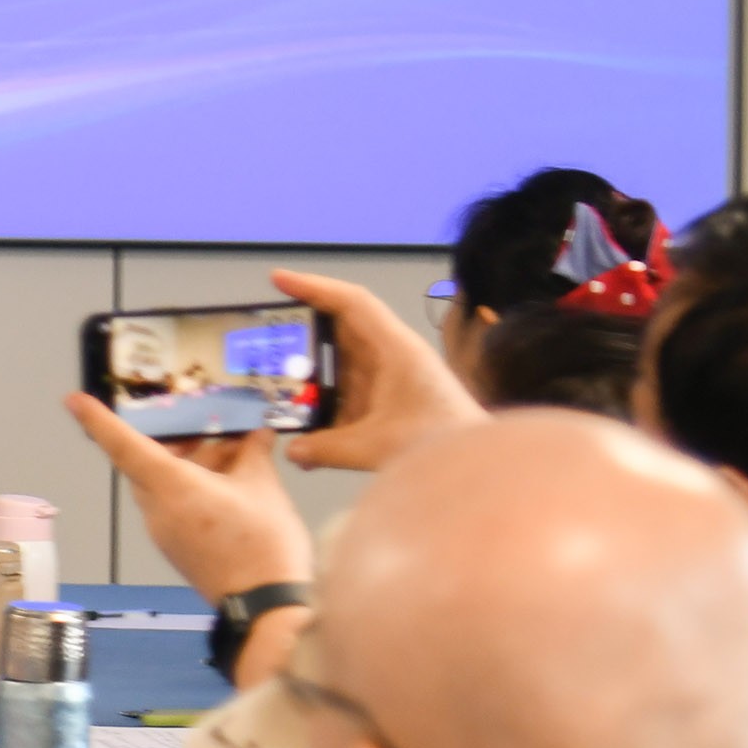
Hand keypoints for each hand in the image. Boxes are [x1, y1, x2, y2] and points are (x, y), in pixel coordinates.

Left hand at [61, 399, 311, 602]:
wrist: (267, 608)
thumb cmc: (263, 547)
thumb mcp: (263, 488)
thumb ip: (254, 454)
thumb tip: (256, 435)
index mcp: (171, 487)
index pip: (123, 446)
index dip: (99, 420)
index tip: (75, 401)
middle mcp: (158, 509)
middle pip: (149, 462)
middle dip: (178, 440)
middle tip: (210, 424)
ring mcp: (164, 532)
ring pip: (164, 483)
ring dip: (192, 463)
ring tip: (236, 454)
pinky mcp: (176, 548)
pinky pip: (173, 505)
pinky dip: (193, 487)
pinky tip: (231, 483)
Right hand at [268, 270, 482, 476]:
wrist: (480, 467)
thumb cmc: (442, 445)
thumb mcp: (375, 446)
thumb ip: (327, 448)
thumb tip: (293, 450)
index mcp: (396, 350)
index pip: (352, 303)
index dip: (314, 288)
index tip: (278, 280)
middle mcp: (394, 357)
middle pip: (341, 330)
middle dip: (304, 331)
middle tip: (267, 335)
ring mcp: (393, 379)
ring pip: (343, 363)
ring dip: (313, 372)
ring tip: (277, 381)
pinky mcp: (393, 401)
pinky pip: (350, 392)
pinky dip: (327, 402)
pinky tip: (308, 425)